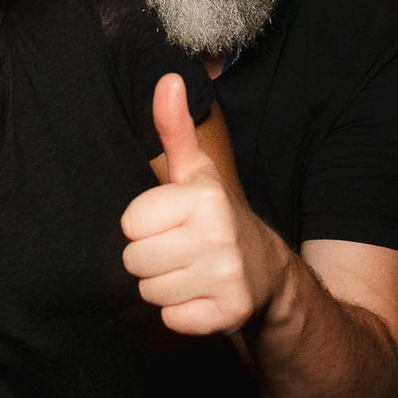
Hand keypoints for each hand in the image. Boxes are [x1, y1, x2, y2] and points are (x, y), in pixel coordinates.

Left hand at [121, 74, 283, 335]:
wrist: (266, 273)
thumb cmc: (216, 218)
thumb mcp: (197, 173)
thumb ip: (175, 129)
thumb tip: (167, 79)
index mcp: (204, 197)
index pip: (130, 223)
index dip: (146, 225)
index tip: (173, 223)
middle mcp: (218, 236)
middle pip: (134, 260)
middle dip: (151, 258)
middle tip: (180, 251)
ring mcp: (225, 278)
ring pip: (149, 291)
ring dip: (164, 286)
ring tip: (190, 272)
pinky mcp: (227, 315)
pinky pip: (170, 319)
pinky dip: (181, 313)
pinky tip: (201, 296)